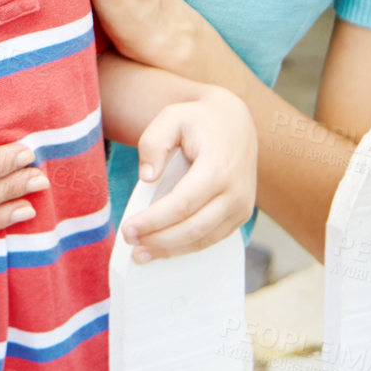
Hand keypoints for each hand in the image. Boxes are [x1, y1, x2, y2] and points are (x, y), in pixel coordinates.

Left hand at [121, 87, 257, 259]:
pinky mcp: (241, 215)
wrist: (235, 122)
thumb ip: (154, 142)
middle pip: (192, 228)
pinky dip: (186, 247)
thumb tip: (147, 177)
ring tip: (140, 253)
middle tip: (129, 242)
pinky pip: (212, 238)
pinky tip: (163, 248)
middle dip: (158, 240)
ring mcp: (242, 208)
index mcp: (218, 168)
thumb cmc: (198, 120)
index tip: (128, 229)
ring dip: (170, 250)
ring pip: (203, 239)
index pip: (182, 204)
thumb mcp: (171, 117)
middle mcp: (236, 193)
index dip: (154, 221)